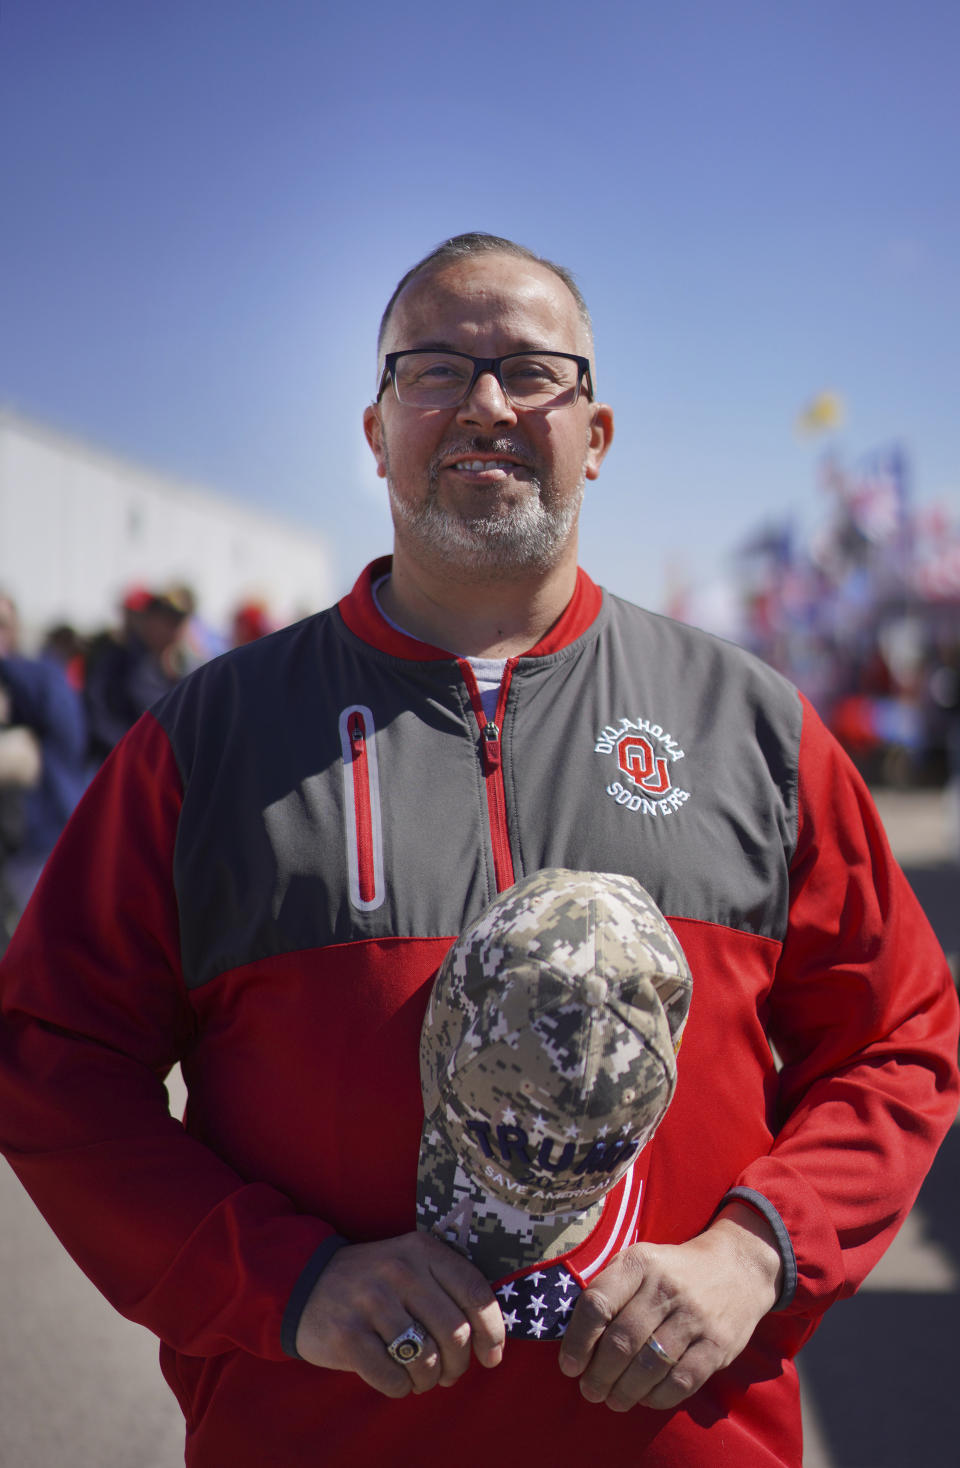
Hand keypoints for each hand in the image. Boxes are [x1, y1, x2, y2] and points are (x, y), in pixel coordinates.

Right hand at [294, 1231, 504, 1397]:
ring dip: (429, 1380)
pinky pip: (393, 1379)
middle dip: (459, 1364)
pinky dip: (401, 1388)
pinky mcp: (347, 1335)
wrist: (306, 1284)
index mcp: (422, 1249)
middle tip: (450, 1373)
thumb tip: (491, 1341)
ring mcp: (370, 1301)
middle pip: (454, 1332)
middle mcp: (399, 1270)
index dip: (493, 1331)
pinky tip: (395, 1378)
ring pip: (426, 1360)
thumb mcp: (411, 1265)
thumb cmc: (375, 1284)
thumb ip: (448, 1289)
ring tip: (421, 1377)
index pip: (475, 1292)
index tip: (492, 1356)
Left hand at [558, 1203, 782, 1411]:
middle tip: (590, 1390)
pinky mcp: (717, 1344)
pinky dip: (657, 1397)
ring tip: (613, 1399)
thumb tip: (575, 1339)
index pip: (597, 1304)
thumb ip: (609, 1291)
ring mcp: (694, 1316)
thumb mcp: (639, 1262)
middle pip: (621, 1341)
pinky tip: (645, 1398)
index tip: (569, 1366)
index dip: (578, 1341)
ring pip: (649, 1366)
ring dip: (624, 1391)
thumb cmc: (672, 1271)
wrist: (737, 1268)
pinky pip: (681, 1381)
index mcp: (639, 1263)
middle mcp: (666, 1287)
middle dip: (599, 1375)